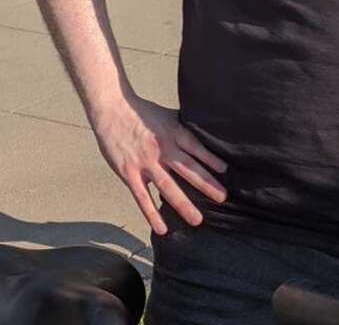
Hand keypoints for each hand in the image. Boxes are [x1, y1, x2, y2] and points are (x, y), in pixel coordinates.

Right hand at [91, 94, 227, 234]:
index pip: (196, 147)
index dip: (210, 159)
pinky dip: (152, 214)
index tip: (225, 171)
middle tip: (222, 198)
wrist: (113, 110)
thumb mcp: (169, 116)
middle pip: (187, 168)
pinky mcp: (129, 173)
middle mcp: (162, 148)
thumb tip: (205, 137)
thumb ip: (184, 129)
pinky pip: (142, 197)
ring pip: (168, 186)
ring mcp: (145, 162)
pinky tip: (162, 228)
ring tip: (197, 220)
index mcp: (174, 132)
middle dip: (206, 184)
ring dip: (183, 204)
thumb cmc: (144, 113)